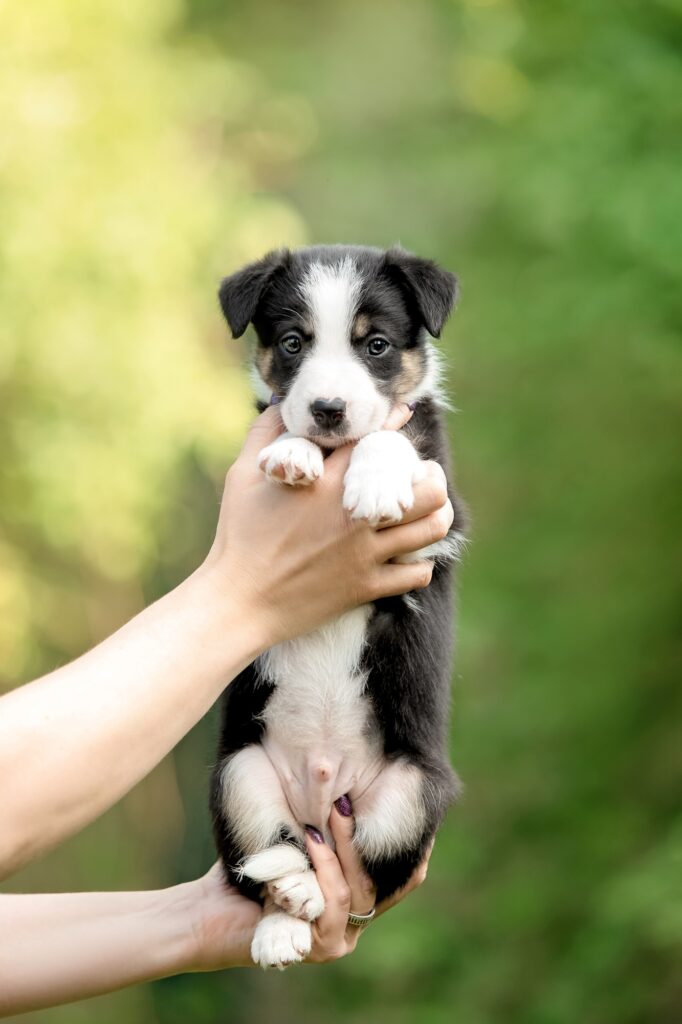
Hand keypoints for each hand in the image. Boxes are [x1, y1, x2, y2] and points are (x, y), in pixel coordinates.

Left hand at [186, 813, 433, 970]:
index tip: (401, 803)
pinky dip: (324, 868)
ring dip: (344, 845)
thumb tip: (356, 785)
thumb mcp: (302, 840)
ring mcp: (339, 939)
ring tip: (331, 811)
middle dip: (365, 834)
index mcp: (355, 900)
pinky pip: (333, 901)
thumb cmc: (256, 868)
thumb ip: (330, 825)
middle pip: (382, 879)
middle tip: (348, 799)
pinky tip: (311, 840)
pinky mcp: (320, 947)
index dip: (408, 846)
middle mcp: (353, 923)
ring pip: (358, 888)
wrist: (209, 909)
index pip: (401, 878)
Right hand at [199, 405, 453, 647]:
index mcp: (325, 482)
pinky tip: (410, 557)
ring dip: (438, 516)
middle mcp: (352, 515)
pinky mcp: (365, 586)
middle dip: (433, 476)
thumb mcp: (243, 475)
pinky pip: (416, 574)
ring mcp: (364, 553)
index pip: (375, 440)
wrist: (239, 601)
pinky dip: (420, 564)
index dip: (394, 423)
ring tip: (431, 511)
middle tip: (425, 476)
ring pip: (431, 528)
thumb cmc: (237, 535)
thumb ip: (265, 433)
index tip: (402, 415)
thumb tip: (280, 403)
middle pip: (425, 488)